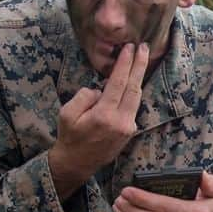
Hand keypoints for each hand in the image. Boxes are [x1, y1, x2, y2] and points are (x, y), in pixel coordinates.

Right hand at [48, 42, 149, 198]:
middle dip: (140, 65)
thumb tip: (100, 89)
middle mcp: (121, 122)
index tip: (129, 48)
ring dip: (139, 76)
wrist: (77, 163)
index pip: (118, 83)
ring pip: (136, 97)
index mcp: (104, 116)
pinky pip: (133, 106)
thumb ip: (84, 97)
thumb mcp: (67, 114)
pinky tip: (133, 79)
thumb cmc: (69, 137)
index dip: (125, 64)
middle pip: (134, 87)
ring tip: (142, 58)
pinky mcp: (130, 131)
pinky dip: (133, 91)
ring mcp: (128, 128)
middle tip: (145, 47)